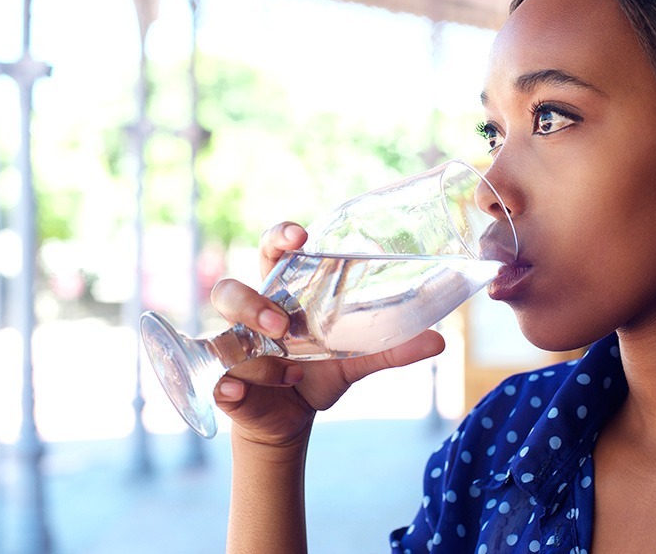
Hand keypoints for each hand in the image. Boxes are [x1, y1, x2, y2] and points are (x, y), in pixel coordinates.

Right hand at [211, 222, 445, 447]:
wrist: (292, 418)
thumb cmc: (319, 373)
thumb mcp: (357, 360)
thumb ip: (393, 349)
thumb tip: (440, 340)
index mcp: (283, 293)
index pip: (271, 250)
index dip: (279, 237)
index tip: (300, 235)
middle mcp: (251, 316)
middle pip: (229, 290)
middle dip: (252, 302)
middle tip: (281, 323)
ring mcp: (234, 349)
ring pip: (221, 333)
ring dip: (245, 346)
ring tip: (281, 364)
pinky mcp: (226, 382)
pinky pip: (216, 381)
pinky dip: (226, 388)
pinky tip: (237, 394)